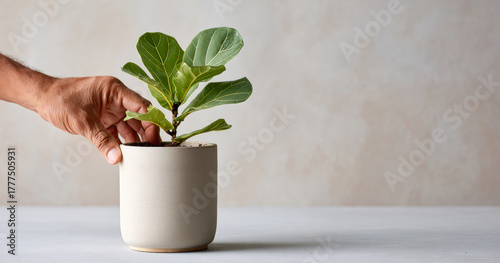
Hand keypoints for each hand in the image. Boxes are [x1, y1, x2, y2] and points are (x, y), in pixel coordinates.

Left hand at [36, 76, 160, 163]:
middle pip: (140, 116)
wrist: (42, 98)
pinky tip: (126, 151)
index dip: (151, 122)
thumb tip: (115, 156)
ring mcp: (111, 107)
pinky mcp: (104, 117)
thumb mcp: (83, 121)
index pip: (141, 106)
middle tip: (151, 148)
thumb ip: (102, 140)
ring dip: (134, 138)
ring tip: (140, 153)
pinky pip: (118, 129)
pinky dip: (121, 140)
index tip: (155, 139)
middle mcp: (116, 98)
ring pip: (130, 124)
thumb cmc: (60, 99)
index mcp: (115, 90)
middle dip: (146, 132)